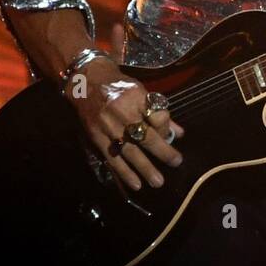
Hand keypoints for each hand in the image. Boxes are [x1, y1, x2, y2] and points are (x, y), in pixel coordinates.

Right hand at [64, 56, 184, 191]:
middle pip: (146, 136)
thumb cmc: (119, 86)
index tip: (169, 135)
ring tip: (158, 182)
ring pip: (130, 151)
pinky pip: (113, 158)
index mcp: (136, 97)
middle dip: (163, 152)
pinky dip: (124, 172)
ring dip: (145, 168)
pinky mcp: (96, 137)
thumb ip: (160, 113)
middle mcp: (122, 112)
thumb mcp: (142, 92)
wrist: (86, 82)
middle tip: (176, 163)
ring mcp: (108, 127)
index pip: (157, 116)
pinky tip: (136, 184)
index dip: (166, 127)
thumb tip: (178, 133)